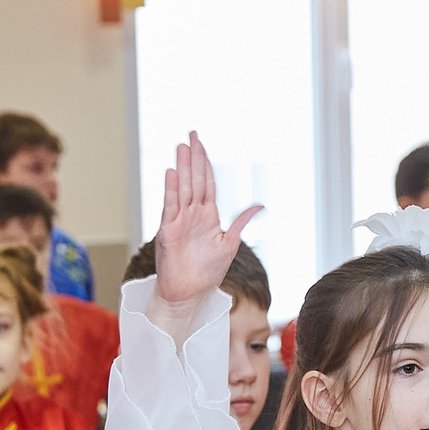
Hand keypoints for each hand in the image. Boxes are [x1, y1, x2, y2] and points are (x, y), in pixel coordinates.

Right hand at [152, 134, 261, 308]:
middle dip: (194, 157)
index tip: (201, 143)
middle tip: (192, 135)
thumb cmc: (207, 272)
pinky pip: (171, 207)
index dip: (205, 162)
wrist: (189, 293)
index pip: (207, 183)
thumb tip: (259, 205)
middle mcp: (192, 214)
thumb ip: (241, 222)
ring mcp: (180, 221)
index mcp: (208, 215)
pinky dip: (172, 190)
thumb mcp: (230, 243)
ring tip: (182, 148)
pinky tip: (172, 173)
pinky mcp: (169, 231)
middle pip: (194, 180)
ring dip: (183, 168)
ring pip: (183, 188)